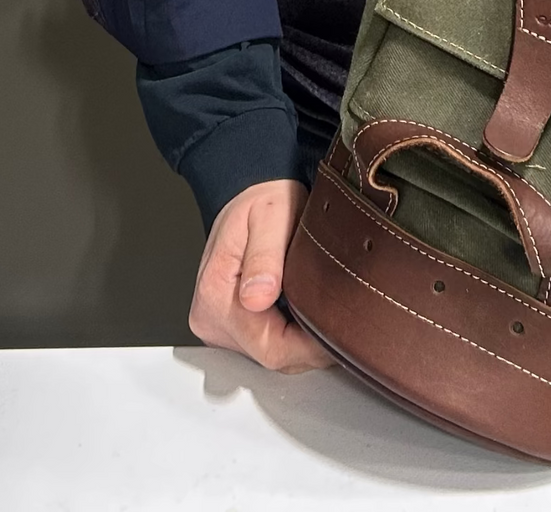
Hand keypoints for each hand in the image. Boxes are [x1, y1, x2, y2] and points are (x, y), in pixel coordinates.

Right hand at [189, 178, 331, 372]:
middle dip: (310, 345)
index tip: (340, 329)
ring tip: (323, 309)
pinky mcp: (228, 328)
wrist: (249, 194)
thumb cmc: (262, 201)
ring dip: (301, 341)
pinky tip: (305, 312)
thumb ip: (264, 256)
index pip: (270, 347)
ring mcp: (217, 326)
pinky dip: (291, 335)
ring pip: (271, 354)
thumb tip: (257, 298)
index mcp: (215, 293)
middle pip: (272, 356)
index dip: (311, 347)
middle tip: (341, 316)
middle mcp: (209, 317)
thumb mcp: (271, 215)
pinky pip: (266, 344)